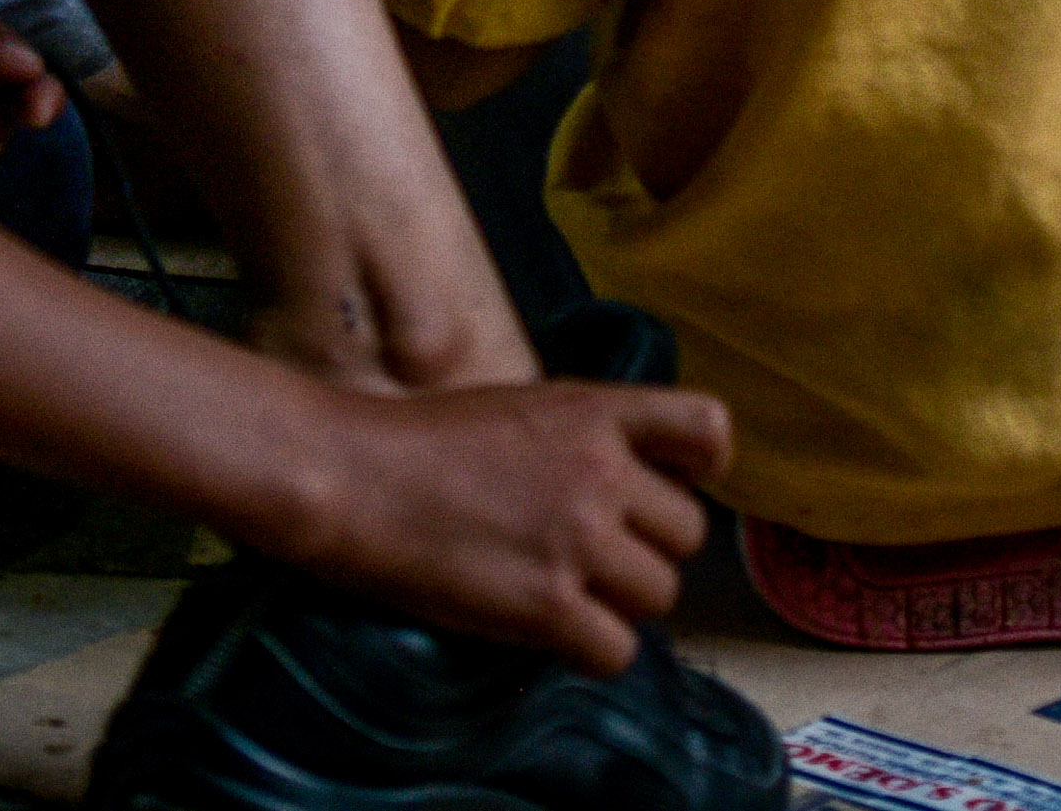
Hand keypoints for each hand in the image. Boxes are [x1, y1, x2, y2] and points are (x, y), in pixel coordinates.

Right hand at [263, 380, 733, 676]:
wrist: (352, 476)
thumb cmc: (420, 441)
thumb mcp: (523, 408)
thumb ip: (585, 437)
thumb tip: (629, 482)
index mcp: (597, 412)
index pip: (708, 428)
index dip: (702, 468)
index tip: (670, 487)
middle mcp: (602, 472)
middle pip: (689, 533)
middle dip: (648, 551)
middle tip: (596, 559)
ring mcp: (578, 540)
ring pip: (660, 594)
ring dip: (622, 604)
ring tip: (571, 596)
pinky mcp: (547, 604)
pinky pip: (618, 650)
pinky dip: (594, 652)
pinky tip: (557, 636)